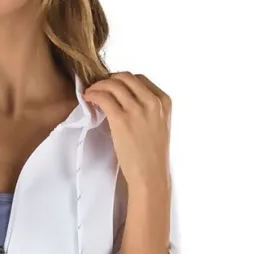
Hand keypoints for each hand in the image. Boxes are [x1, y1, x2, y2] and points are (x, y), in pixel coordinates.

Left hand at [81, 72, 171, 192]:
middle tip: (98, 87)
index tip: (111, 86)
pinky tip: (88, 98)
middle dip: (109, 79)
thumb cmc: (152, 156)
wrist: (151, 176)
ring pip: (113, 84)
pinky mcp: (121, 119)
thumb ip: (149, 110)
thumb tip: (126, 101)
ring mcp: (137, 110)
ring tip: (90, 92)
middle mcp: (152, 101)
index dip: (122, 80)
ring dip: (98, 85)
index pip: (140, 80)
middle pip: (126, 77)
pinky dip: (93, 94)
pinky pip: (103, 97)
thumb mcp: (159, 126)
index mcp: (164, 101)